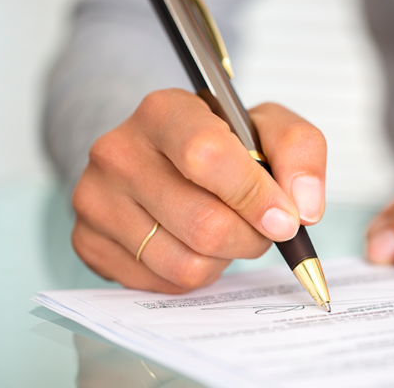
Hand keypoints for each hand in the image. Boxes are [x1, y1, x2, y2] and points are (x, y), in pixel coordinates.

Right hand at [71, 89, 325, 292]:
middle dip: (250, 237)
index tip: (285, 219)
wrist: (160, 154)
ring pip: (185, 263)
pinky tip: (192, 243)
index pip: (207, 157)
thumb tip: (304, 208)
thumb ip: (299, 151)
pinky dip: (194, 273)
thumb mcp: (266, 127)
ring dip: (224, 258)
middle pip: (203, 224)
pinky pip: (162, 283)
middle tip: (260, 227)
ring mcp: (95, 199)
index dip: (254, 195)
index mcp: (163, 111)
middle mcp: (118, 151)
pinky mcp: (88, 241)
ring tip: (224, 230)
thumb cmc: (219, 142)